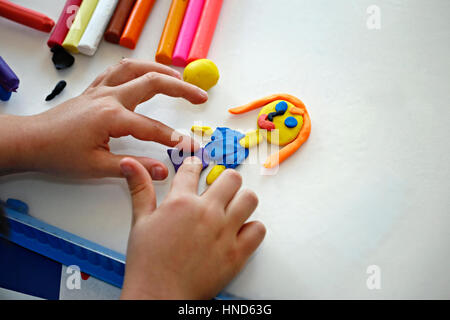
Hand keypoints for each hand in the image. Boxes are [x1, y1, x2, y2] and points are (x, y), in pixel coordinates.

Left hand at [0, 59, 207, 178]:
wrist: (31, 141)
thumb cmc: (59, 154)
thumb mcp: (97, 167)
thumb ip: (133, 168)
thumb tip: (163, 171)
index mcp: (112, 117)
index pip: (154, 128)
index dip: (177, 140)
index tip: (194, 148)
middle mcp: (109, 97)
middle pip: (152, 82)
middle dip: (181, 88)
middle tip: (200, 96)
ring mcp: (101, 90)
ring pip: (135, 68)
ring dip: (160, 69)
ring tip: (179, 77)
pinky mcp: (94, 90)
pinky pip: (118, 71)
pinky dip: (136, 68)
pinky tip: (145, 73)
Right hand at [119, 157, 265, 298]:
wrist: (159, 296)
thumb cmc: (148, 264)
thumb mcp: (140, 221)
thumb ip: (140, 189)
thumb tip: (130, 164)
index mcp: (181, 202)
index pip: (194, 169)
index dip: (194, 165)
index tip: (196, 168)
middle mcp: (206, 213)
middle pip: (231, 178)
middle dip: (224, 180)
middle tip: (218, 189)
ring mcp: (225, 232)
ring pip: (249, 198)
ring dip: (242, 200)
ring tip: (231, 208)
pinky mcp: (237, 253)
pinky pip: (258, 229)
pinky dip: (252, 228)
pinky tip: (239, 231)